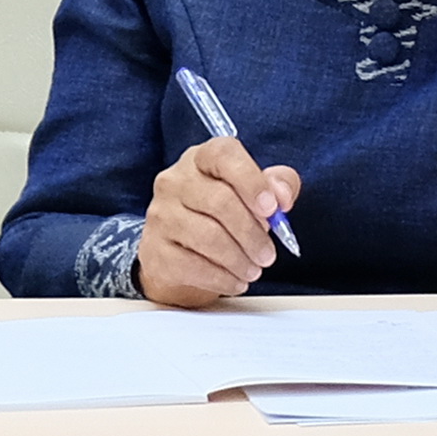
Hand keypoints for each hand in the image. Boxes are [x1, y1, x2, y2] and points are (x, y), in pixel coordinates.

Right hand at [135, 137, 299, 307]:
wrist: (180, 254)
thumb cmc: (223, 218)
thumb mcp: (253, 195)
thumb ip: (276, 186)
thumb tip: (282, 196)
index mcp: (201, 159)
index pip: (223, 155)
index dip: (251, 180)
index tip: (272, 208)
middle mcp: (174, 180)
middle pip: (219, 201)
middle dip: (252, 234)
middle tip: (269, 255)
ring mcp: (160, 214)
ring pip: (207, 237)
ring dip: (239, 260)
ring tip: (254, 270)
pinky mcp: (154, 248)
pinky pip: (193, 266)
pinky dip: (222, 278)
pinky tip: (235, 280)